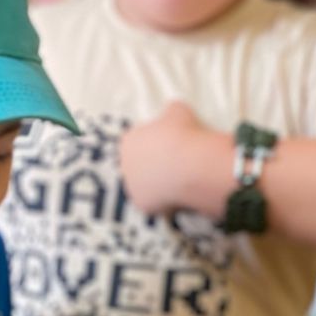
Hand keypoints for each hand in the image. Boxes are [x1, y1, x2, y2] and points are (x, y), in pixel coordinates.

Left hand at [118, 101, 230, 217]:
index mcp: (128, 140)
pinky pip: (154, 204)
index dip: (153, 144)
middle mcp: (124, 164)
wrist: (191, 164)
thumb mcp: (178, 111)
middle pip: (138, 165)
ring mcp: (131, 187)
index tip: (168, 146)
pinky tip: (180, 196)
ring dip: (157, 184)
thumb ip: (170, 113)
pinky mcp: (142, 205)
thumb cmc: (183, 133)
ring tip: (179, 182)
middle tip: (174, 165)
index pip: (137, 141)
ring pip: (145, 186)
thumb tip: (173, 115)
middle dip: (152, 166)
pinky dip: (165, 202)